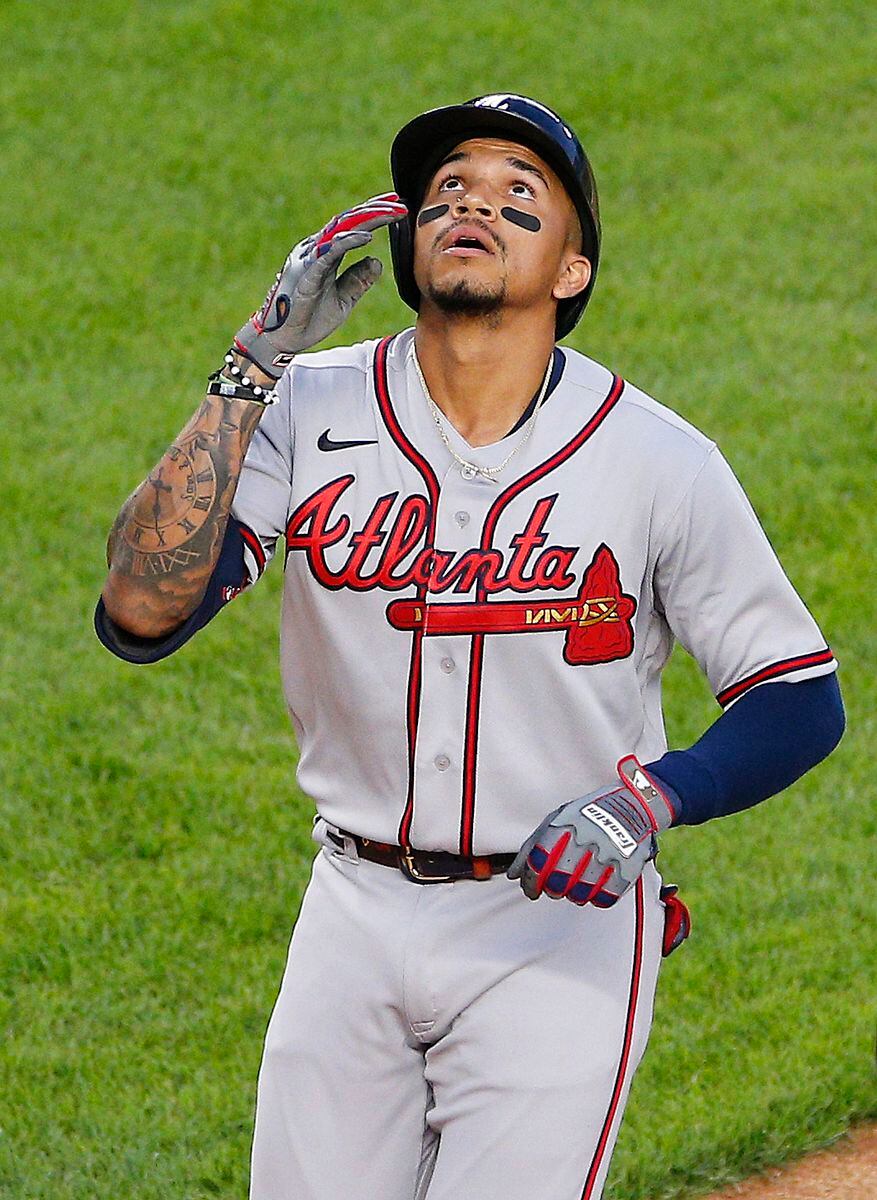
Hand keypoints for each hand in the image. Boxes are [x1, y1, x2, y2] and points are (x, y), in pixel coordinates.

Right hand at [234, 192, 407, 376]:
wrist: (285, 340)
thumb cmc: (310, 318)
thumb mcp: (343, 299)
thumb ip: (358, 280)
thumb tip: (377, 261)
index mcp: (324, 254)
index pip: (351, 228)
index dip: (374, 216)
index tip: (397, 209)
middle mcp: (315, 250)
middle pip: (347, 222)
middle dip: (374, 210)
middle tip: (399, 205)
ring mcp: (309, 259)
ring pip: (339, 230)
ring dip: (366, 219)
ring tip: (390, 213)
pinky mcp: (306, 273)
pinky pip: (328, 252)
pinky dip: (348, 242)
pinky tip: (367, 236)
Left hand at [507, 756, 676, 906]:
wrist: (633, 805)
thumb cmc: (589, 813)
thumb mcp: (556, 819)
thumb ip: (531, 847)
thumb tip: (514, 875)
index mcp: (563, 827)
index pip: (537, 864)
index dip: (530, 883)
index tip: (531, 890)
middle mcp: (584, 841)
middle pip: (557, 884)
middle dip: (551, 889)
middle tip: (555, 885)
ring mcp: (606, 856)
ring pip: (579, 895)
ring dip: (573, 895)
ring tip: (577, 882)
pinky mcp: (626, 869)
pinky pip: (605, 898)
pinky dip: (597, 897)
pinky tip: (596, 885)